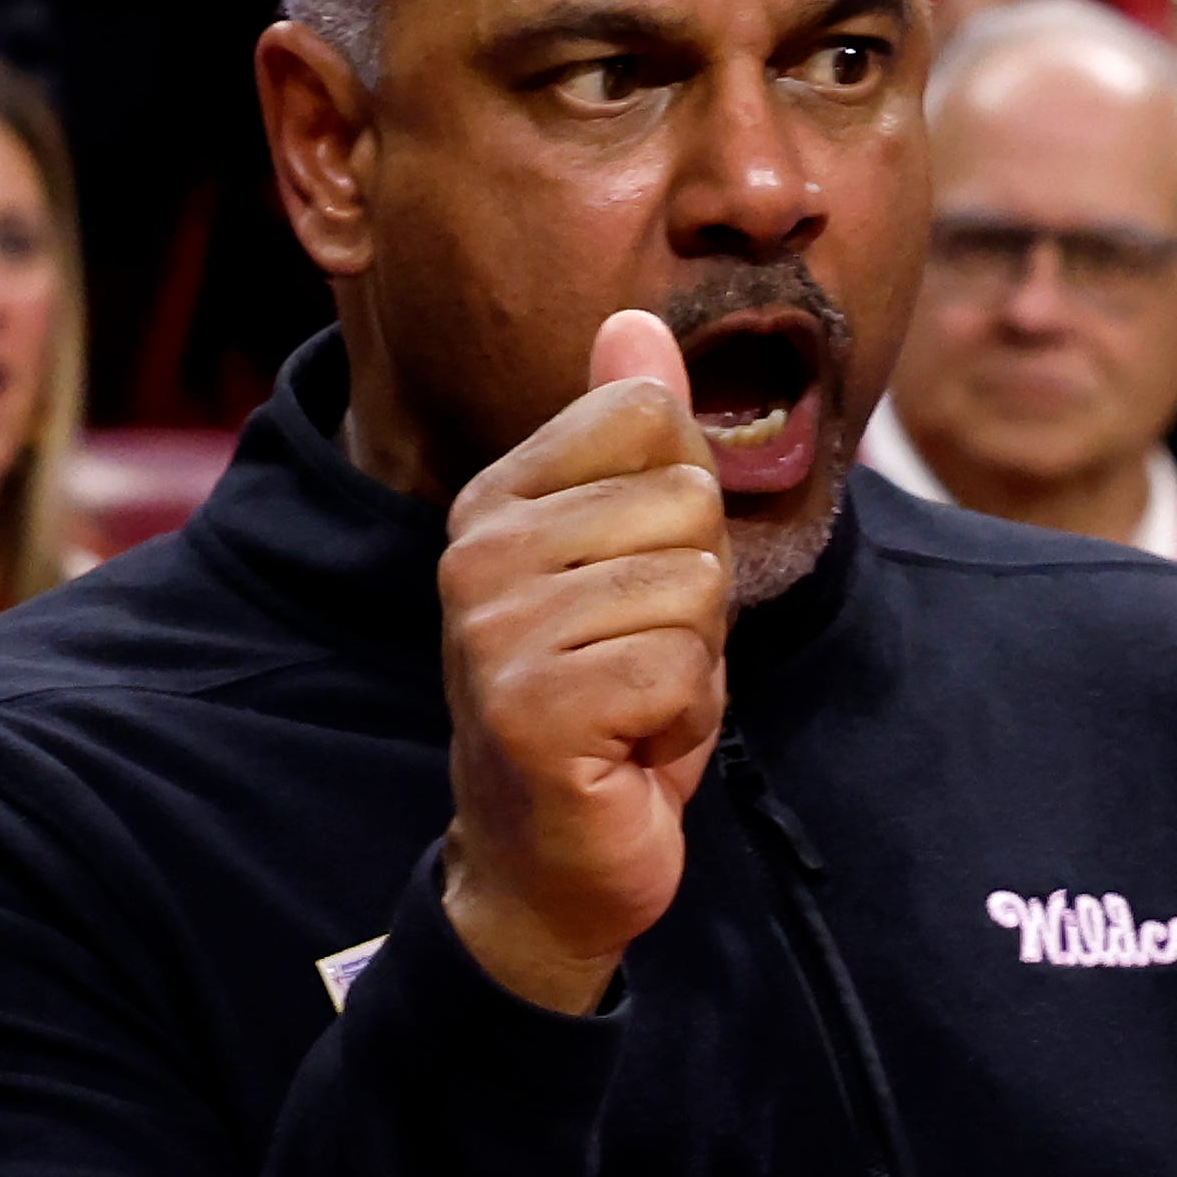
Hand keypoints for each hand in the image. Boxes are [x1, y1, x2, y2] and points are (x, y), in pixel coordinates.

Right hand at [435, 311, 727, 1014]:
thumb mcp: (634, 553)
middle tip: (639, 659)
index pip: (649, 417)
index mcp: (499, 497)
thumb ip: (637, 439)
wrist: (554, 857)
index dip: (685, 509)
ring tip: (632, 703)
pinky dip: (682, 718)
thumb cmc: (607, 703)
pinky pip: (680, 667)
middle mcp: (479, 550)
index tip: (636, 580)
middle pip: (686, 499)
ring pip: (692, 584)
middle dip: (698, 594)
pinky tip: (630, 747)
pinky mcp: (532, 707)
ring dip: (693, 661)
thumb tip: (636, 319)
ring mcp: (496, 629)